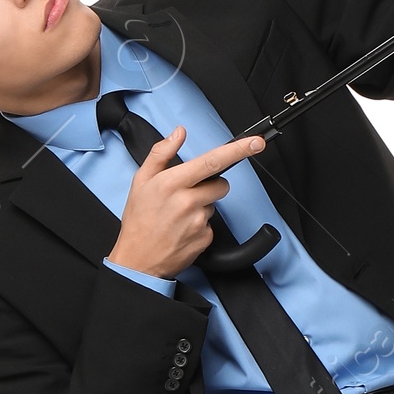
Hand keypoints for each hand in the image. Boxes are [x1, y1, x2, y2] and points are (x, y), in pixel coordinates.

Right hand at [110, 127, 264, 278]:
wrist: (137, 260)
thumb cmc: (138, 220)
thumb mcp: (140, 181)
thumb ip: (161, 153)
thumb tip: (179, 133)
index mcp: (172, 183)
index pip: (212, 161)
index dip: (237, 150)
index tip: (255, 142)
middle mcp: (187, 201)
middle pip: (221, 184)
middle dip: (211, 185)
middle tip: (188, 194)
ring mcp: (198, 221)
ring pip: (214, 204)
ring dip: (203, 206)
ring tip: (180, 214)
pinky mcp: (205, 237)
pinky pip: (211, 223)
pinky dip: (200, 224)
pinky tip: (183, 228)